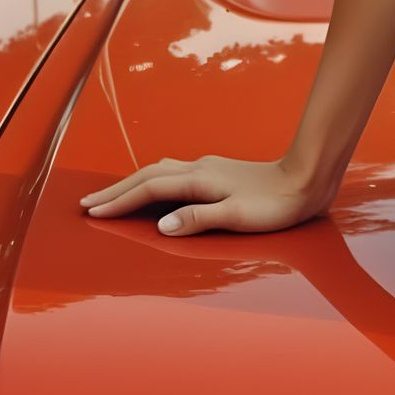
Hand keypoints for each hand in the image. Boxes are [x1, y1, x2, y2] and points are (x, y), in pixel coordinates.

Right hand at [78, 154, 327, 236]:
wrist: (308, 178)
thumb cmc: (277, 204)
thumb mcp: (239, 216)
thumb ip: (199, 219)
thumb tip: (162, 226)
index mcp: (200, 180)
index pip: (149, 190)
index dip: (119, 202)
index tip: (92, 214)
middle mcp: (200, 169)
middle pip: (147, 176)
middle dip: (115, 190)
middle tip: (86, 203)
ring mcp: (208, 168)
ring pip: (159, 171)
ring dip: (131, 183)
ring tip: (110, 196)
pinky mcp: (217, 172)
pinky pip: (172, 173)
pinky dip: (151, 180)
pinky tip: (153, 187)